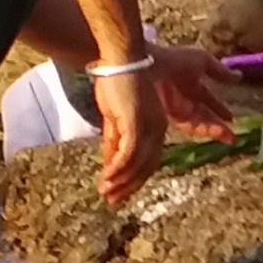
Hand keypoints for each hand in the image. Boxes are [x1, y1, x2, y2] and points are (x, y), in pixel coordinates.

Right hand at [93, 67, 164, 203]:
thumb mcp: (114, 117)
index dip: (135, 179)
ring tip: (107, 195)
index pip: (149, 160)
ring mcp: (148, 127)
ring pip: (137, 164)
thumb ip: (113, 140)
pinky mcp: (137, 124)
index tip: (121, 194)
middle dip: (129, 187)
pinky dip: (117, 169)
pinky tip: (106, 180)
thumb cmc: (117, 83)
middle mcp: (156, 129)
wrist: (120, 60)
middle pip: (147, 166)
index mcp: (155, 126)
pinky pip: (128, 154)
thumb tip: (108, 163)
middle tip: (114, 202)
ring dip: (121, 182)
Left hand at [150, 51, 232, 137]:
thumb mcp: (203, 61)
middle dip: (218, 125)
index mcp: (191, 83)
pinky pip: (189, 127)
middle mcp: (184, 98)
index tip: (232, 118)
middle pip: (203, 115)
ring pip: (198, 123)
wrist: (150, 65)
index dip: (219, 108)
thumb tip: (239, 77)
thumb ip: (220, 71)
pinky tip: (216, 133)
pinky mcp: (170, 118)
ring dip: (214, 130)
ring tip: (228, 137)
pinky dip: (203, 130)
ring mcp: (176, 109)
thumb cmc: (175, 59)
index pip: (207, 99)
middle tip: (233, 136)